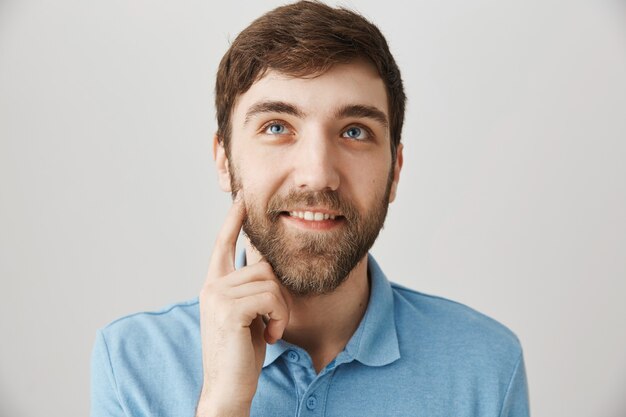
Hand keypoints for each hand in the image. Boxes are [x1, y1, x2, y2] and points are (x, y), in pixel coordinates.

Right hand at [195, 194, 290, 416]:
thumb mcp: (247, 313)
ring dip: (281, 309)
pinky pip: (271, 297)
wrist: (229, 387)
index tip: (242, 197)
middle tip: (273, 321)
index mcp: (215, 284)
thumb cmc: (242, 352)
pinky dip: (279, 318)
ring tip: (270, 330)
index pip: (223, 243)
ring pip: (271, 282)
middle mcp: (212, 285)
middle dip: (279, 295)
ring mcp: (217, 296)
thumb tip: (266, 263)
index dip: (233, 219)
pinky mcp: (229, 309)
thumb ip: (251, 287)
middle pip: (264, 266)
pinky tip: (271, 336)